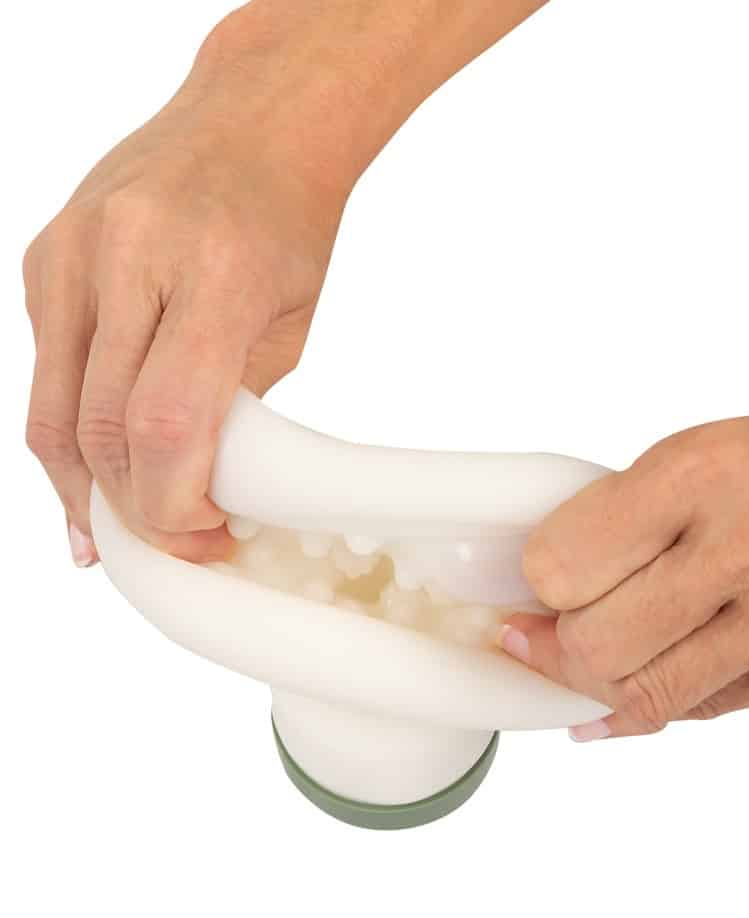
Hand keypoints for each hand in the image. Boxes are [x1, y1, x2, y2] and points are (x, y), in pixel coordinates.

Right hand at [24, 0, 548, 567]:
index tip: (206, 537)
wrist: (249, 125)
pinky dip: (68, 433)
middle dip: (135, 510)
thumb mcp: (289, 325)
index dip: (175, 505)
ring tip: (117, 532)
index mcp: (214, 276)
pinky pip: (46, 371)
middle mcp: (127, 258)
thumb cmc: (286, 225)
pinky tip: (92, 472)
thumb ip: (234, 403)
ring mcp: (71, 254)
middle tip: (172, 545)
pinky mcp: (42, 258)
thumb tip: (190, 487)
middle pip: (103, 430)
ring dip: (85, 488)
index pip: (166, 425)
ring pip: (55, 412)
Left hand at [500, 337, 748, 738]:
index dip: (534, 583)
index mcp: (707, 472)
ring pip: (643, 694)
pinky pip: (705, 710)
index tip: (527, 588)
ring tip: (581, 662)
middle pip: (594, 643)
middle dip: (554, 645)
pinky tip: (636, 689)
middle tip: (542, 632)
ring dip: (594, 684)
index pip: (565, 562)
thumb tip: (552, 585)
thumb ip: (636, 518)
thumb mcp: (718, 450)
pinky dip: (657, 702)